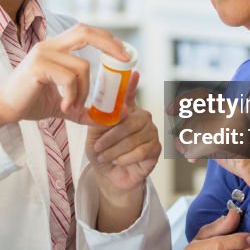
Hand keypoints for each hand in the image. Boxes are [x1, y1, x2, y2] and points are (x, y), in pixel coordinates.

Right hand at [0, 24, 128, 129]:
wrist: (2, 109)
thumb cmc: (29, 102)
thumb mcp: (62, 103)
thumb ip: (82, 106)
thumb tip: (105, 118)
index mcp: (56, 48)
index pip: (85, 31)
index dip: (107, 38)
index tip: (124, 53)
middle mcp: (49, 45)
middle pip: (85, 32)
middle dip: (109, 44)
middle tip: (125, 61)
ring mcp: (43, 54)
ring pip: (81, 66)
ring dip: (84, 91)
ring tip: (73, 106)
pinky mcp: (38, 67)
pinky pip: (69, 79)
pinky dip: (73, 95)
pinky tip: (64, 106)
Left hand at [86, 72, 160, 193]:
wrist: (108, 176)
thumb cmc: (101, 152)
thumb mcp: (94, 135)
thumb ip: (99, 121)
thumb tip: (102, 111)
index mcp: (126, 110)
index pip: (129, 94)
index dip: (132, 84)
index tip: (134, 73)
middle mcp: (141, 117)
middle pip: (130, 121)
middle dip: (111, 136)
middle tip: (97, 147)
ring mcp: (151, 132)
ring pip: (133, 139)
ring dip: (114, 150)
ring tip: (104, 156)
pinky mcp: (155, 149)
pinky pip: (140, 152)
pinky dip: (124, 158)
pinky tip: (118, 161)